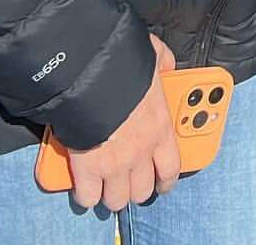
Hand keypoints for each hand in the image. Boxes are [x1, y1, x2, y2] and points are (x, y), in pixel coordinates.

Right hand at [59, 35, 180, 211]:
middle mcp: (141, 152)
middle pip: (142, 190)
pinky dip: (85, 194)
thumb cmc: (123, 63)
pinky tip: (84, 186)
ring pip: (117, 200)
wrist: (90, 73)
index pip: (171, 168)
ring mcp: (114, 164)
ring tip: (107, 187)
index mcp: (160, 127)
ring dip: (112, 194)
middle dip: (136, 189)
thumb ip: (165, 63)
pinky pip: (88, 197)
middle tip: (129, 182)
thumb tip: (167, 66)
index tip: (162, 183)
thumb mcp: (155, 56)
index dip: (166, 181)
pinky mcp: (87, 170)